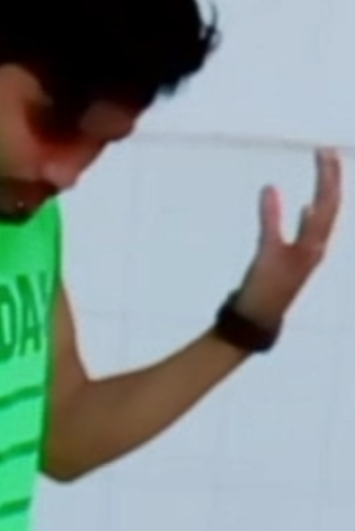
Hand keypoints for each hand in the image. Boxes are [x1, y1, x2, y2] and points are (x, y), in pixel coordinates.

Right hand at [234, 147, 342, 325]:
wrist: (258, 320)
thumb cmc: (264, 289)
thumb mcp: (267, 252)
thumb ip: (270, 220)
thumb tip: (270, 188)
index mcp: (314, 244)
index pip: (328, 203)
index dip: (328, 176)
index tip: (324, 151)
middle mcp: (316, 247)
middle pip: (330, 207)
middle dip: (330, 179)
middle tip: (326, 153)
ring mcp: (307, 255)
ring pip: (322, 218)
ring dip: (323, 194)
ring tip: (323, 173)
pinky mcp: (295, 261)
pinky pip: (308, 231)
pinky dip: (308, 216)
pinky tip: (305, 209)